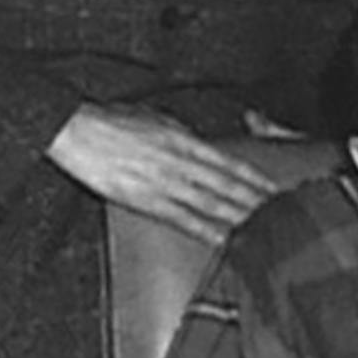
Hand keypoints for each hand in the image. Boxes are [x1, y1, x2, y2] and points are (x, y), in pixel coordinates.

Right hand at [45, 105, 281, 240]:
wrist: (74, 130)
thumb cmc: (109, 121)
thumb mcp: (153, 117)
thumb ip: (181, 134)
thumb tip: (201, 144)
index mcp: (183, 139)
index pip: (229, 163)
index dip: (255, 179)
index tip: (275, 191)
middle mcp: (179, 161)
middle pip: (228, 186)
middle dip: (257, 202)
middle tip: (283, 217)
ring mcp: (164, 182)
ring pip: (211, 204)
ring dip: (239, 218)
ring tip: (264, 231)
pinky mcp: (145, 200)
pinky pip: (182, 219)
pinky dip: (206, 230)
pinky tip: (224, 240)